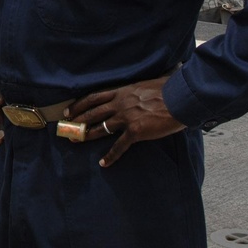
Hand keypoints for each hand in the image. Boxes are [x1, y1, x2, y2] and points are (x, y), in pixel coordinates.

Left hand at [65, 76, 184, 167]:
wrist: (180, 98)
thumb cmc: (167, 89)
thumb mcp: (144, 85)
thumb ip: (134, 91)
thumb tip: (134, 93)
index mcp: (122, 92)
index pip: (94, 97)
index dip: (79, 104)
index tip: (68, 110)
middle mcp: (120, 104)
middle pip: (93, 113)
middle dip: (78, 121)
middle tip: (67, 128)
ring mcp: (127, 118)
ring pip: (101, 128)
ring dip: (88, 135)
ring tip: (76, 141)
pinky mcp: (136, 131)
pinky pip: (119, 145)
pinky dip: (111, 155)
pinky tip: (104, 163)